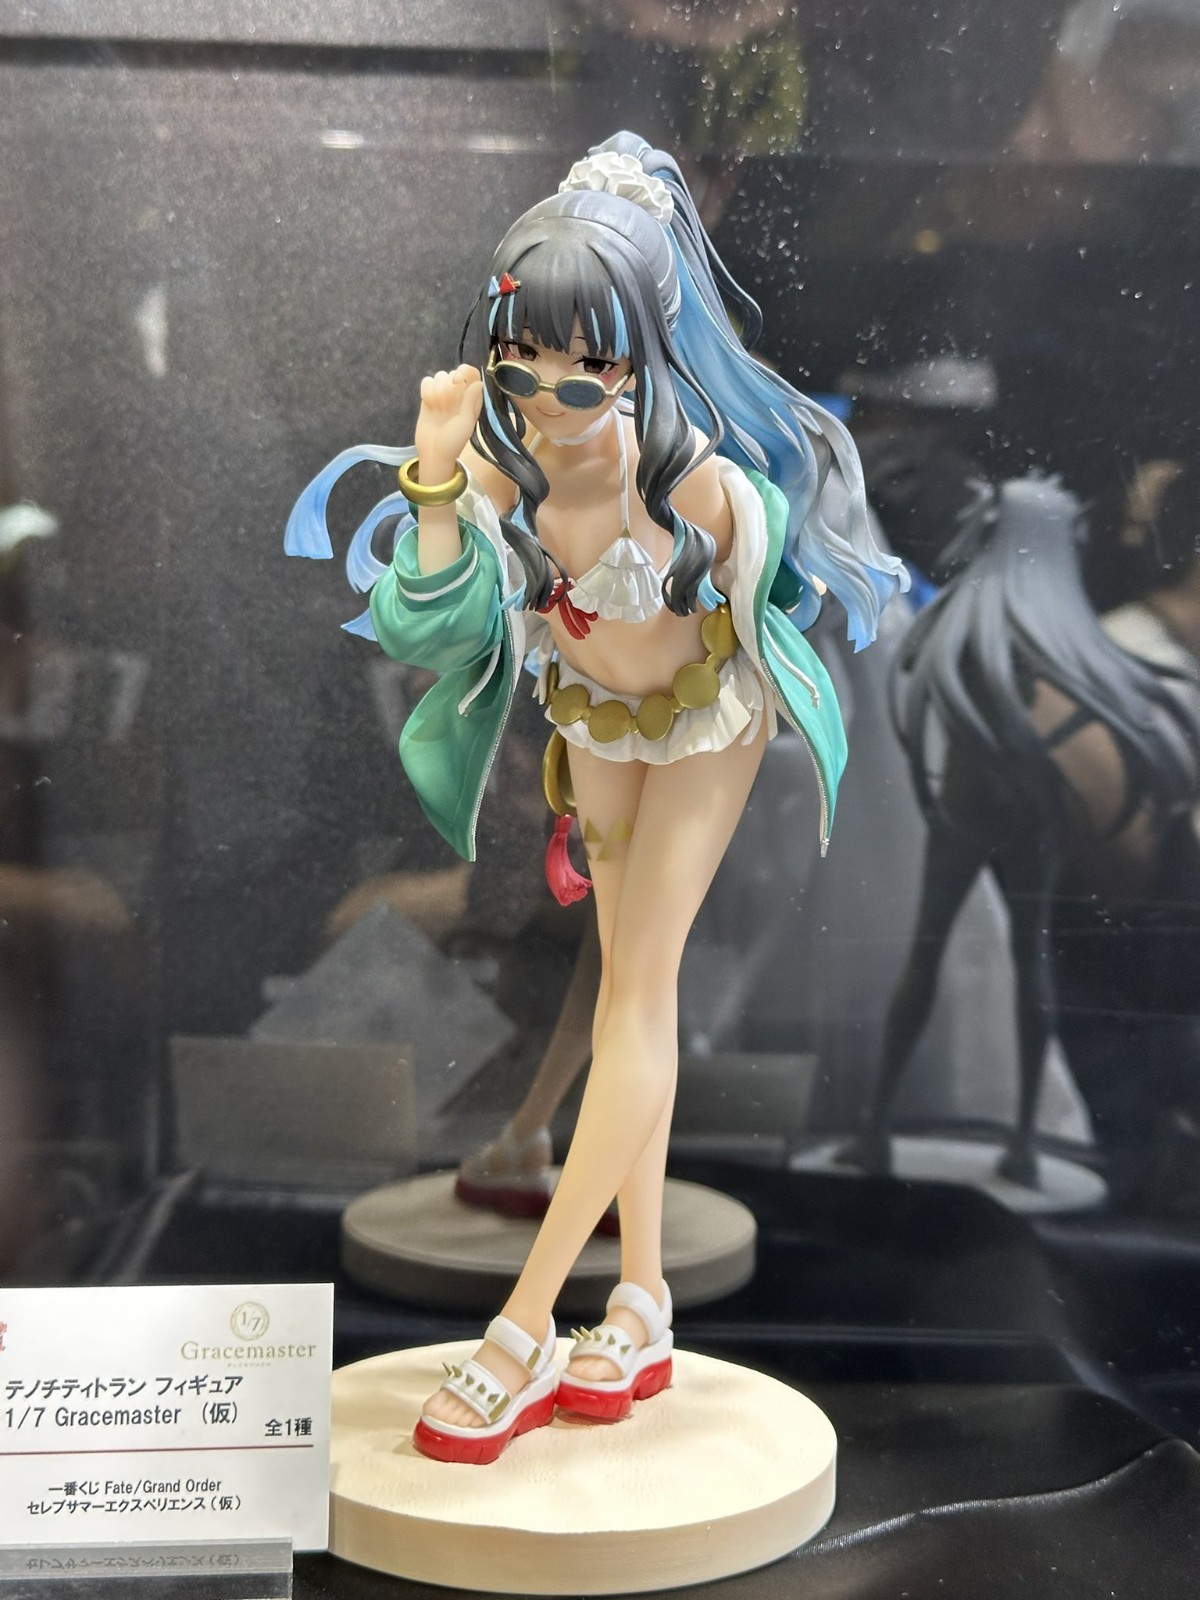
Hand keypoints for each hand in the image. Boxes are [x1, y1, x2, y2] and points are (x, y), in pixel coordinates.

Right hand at [414, 364, 484, 479]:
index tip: (456, 382)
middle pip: (451, 373)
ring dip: (436, 390)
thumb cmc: (453, 441)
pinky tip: (428, 404)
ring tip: (437, 408)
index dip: (462, 372)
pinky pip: (426, 381)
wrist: (434, 453)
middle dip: (446, 386)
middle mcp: (458, 395)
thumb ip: (470, 400)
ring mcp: (443, 395)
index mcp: (471, 399)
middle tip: (445, 406)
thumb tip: (478, 382)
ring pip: (438, 376)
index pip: (470, 373)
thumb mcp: (466, 422)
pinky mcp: (428, 398)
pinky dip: (426, 390)